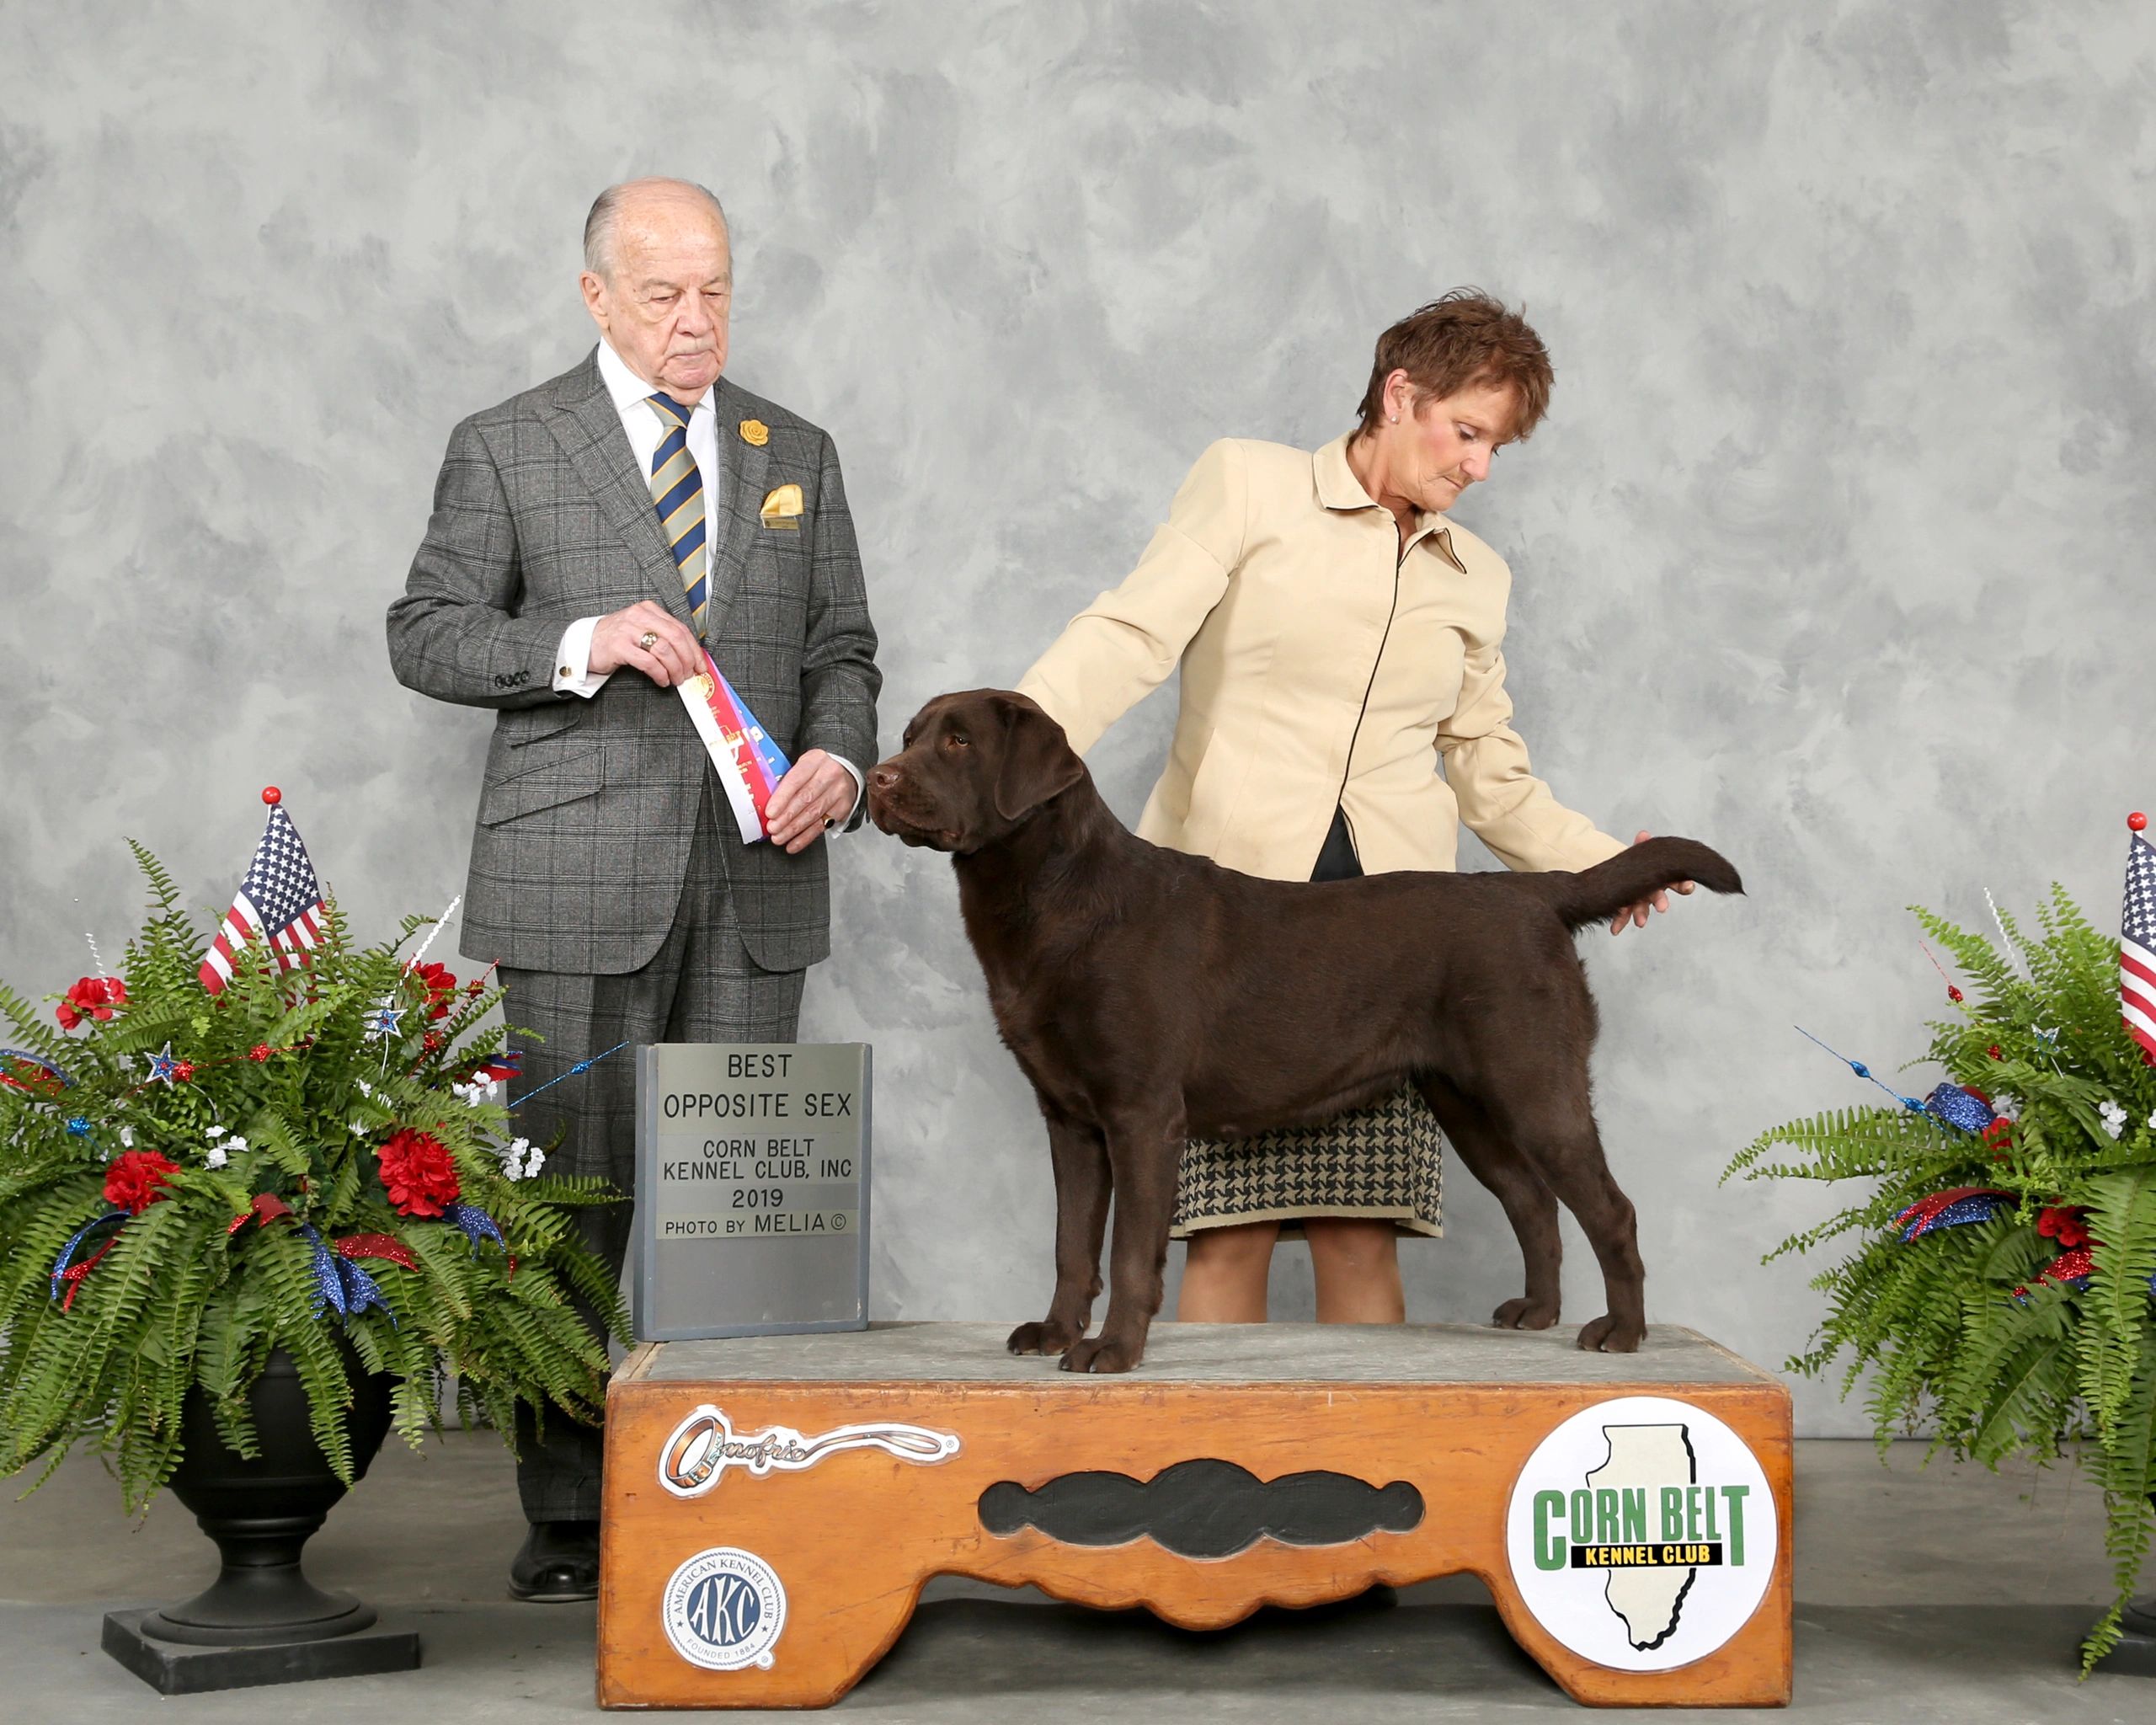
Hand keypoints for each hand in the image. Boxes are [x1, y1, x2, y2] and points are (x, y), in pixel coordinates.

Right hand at [589, 600, 703, 687]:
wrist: (584, 643)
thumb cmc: (616, 639)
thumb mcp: (640, 630)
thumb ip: (662, 636)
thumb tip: (689, 656)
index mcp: (648, 610)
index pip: (680, 628)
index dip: (694, 649)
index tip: (701, 664)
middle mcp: (639, 616)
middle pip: (675, 638)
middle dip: (687, 659)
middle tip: (691, 674)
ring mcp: (628, 630)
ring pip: (664, 650)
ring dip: (675, 669)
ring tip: (676, 679)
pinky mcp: (619, 646)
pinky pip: (648, 662)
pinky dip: (660, 674)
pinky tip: (662, 680)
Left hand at [765, 749, 855, 853]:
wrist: (846, 772)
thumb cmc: (817, 770)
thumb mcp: (803, 765)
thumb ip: (787, 779)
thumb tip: (765, 801)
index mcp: (815, 760)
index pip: (796, 780)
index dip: (782, 798)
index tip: (770, 812)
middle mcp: (830, 775)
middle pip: (805, 799)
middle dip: (786, 817)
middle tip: (772, 828)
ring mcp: (838, 792)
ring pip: (813, 814)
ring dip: (793, 829)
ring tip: (778, 837)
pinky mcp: (843, 808)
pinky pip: (821, 826)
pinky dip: (805, 838)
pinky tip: (793, 844)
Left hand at [1609, 829, 1694, 935]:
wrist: (1622, 874)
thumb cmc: (1637, 865)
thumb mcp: (1640, 853)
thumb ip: (1641, 845)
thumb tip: (1643, 834)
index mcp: (1660, 878)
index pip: (1675, 880)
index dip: (1683, 884)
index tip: (1689, 886)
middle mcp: (1652, 891)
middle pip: (1659, 896)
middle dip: (1661, 901)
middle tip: (1663, 908)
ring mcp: (1640, 900)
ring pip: (1642, 908)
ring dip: (1641, 915)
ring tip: (1640, 923)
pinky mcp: (1626, 907)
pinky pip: (1623, 915)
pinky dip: (1619, 921)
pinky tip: (1615, 930)